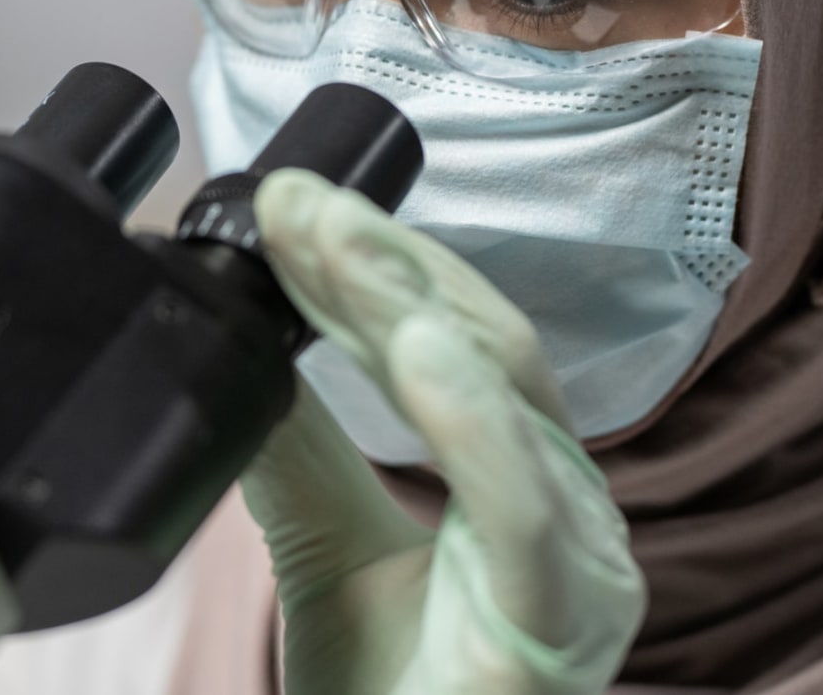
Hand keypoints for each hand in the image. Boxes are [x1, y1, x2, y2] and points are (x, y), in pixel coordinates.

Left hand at [244, 169, 644, 694]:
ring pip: (504, 398)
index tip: (282, 206)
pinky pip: (525, 509)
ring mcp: (579, 561)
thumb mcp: (328, 554)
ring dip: (407, 308)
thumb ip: (300, 450)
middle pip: (481, 345)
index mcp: (519, 478)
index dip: (372, 267)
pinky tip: (418, 352)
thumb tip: (243, 341)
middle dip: (380, 264)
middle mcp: (564, 505)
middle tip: (288, 200)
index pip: (452, 338)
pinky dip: (472, 422)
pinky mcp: (565, 622)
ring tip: (328, 242)